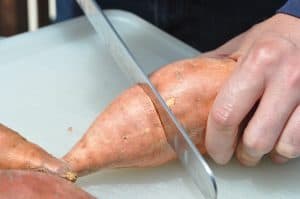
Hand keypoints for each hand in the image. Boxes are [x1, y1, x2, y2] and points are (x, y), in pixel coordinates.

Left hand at [204, 13, 299, 165]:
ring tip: (259, 144)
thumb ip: (212, 68)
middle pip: (256, 140)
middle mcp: (287, 78)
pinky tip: (280, 138)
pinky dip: (288, 147)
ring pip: (284, 147)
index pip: (226, 115)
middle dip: (244, 155)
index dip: (217, 142)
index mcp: (258, 63)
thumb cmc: (271, 39)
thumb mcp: (237, 47)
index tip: (216, 151)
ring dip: (268, 153)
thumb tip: (186, 87)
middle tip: (239, 152)